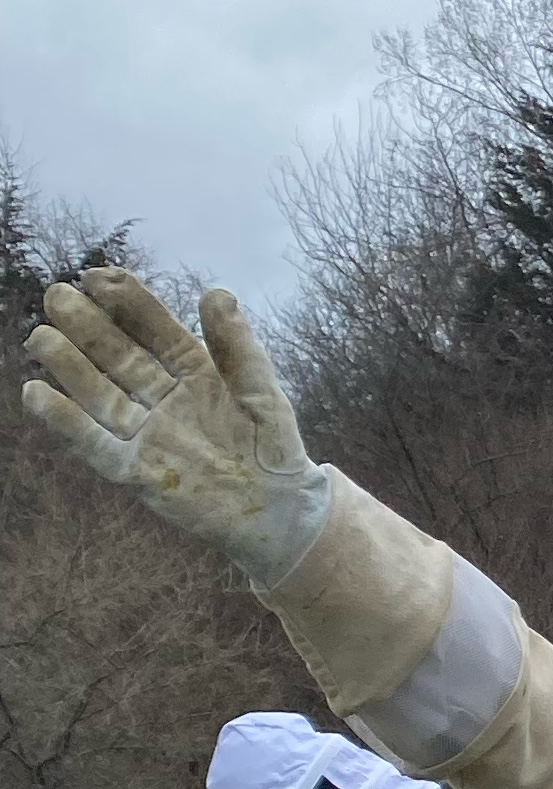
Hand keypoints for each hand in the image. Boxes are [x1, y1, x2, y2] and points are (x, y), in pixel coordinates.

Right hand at [22, 272, 330, 585]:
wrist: (279, 512)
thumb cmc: (274, 448)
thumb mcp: (263, 394)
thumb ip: (239, 349)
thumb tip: (217, 293)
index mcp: (194, 371)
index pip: (155, 330)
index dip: (127, 302)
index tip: (96, 276)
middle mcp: (162, 397)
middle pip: (118, 357)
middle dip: (88, 327)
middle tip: (56, 296)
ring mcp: (147, 434)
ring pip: (100, 395)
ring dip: (70, 367)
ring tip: (42, 338)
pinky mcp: (138, 472)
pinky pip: (97, 445)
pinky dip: (68, 423)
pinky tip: (37, 394)